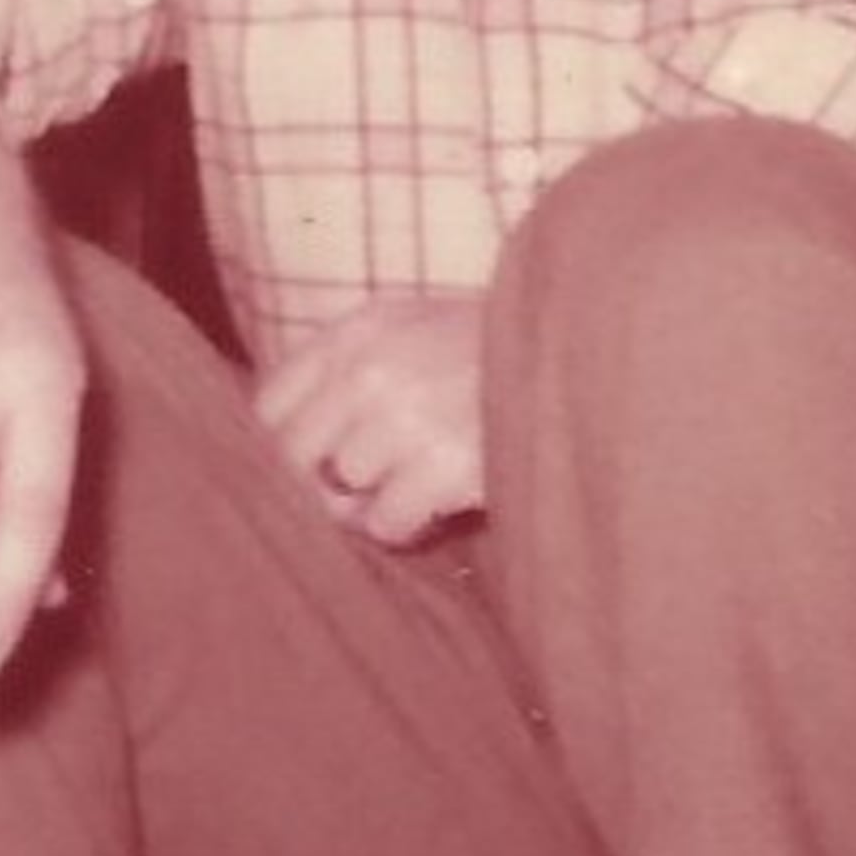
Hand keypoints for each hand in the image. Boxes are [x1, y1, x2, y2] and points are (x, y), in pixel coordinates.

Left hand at [253, 292, 489, 546]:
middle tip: (359, 492)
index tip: (311, 466)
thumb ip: (349, 370)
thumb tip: (284, 449)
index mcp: (359, 331)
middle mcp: (371, 368)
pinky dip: (407, 524)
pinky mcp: (444, 463)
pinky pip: (385, 521)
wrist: (587, 355)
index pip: (268, 405)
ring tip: (413, 487)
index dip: (285, 447)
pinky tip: (436, 505)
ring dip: (371, 504)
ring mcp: (405, 416)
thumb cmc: (491, 353)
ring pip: (340, 492)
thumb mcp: (415, 330)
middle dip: (319, 485)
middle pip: (291, 455)